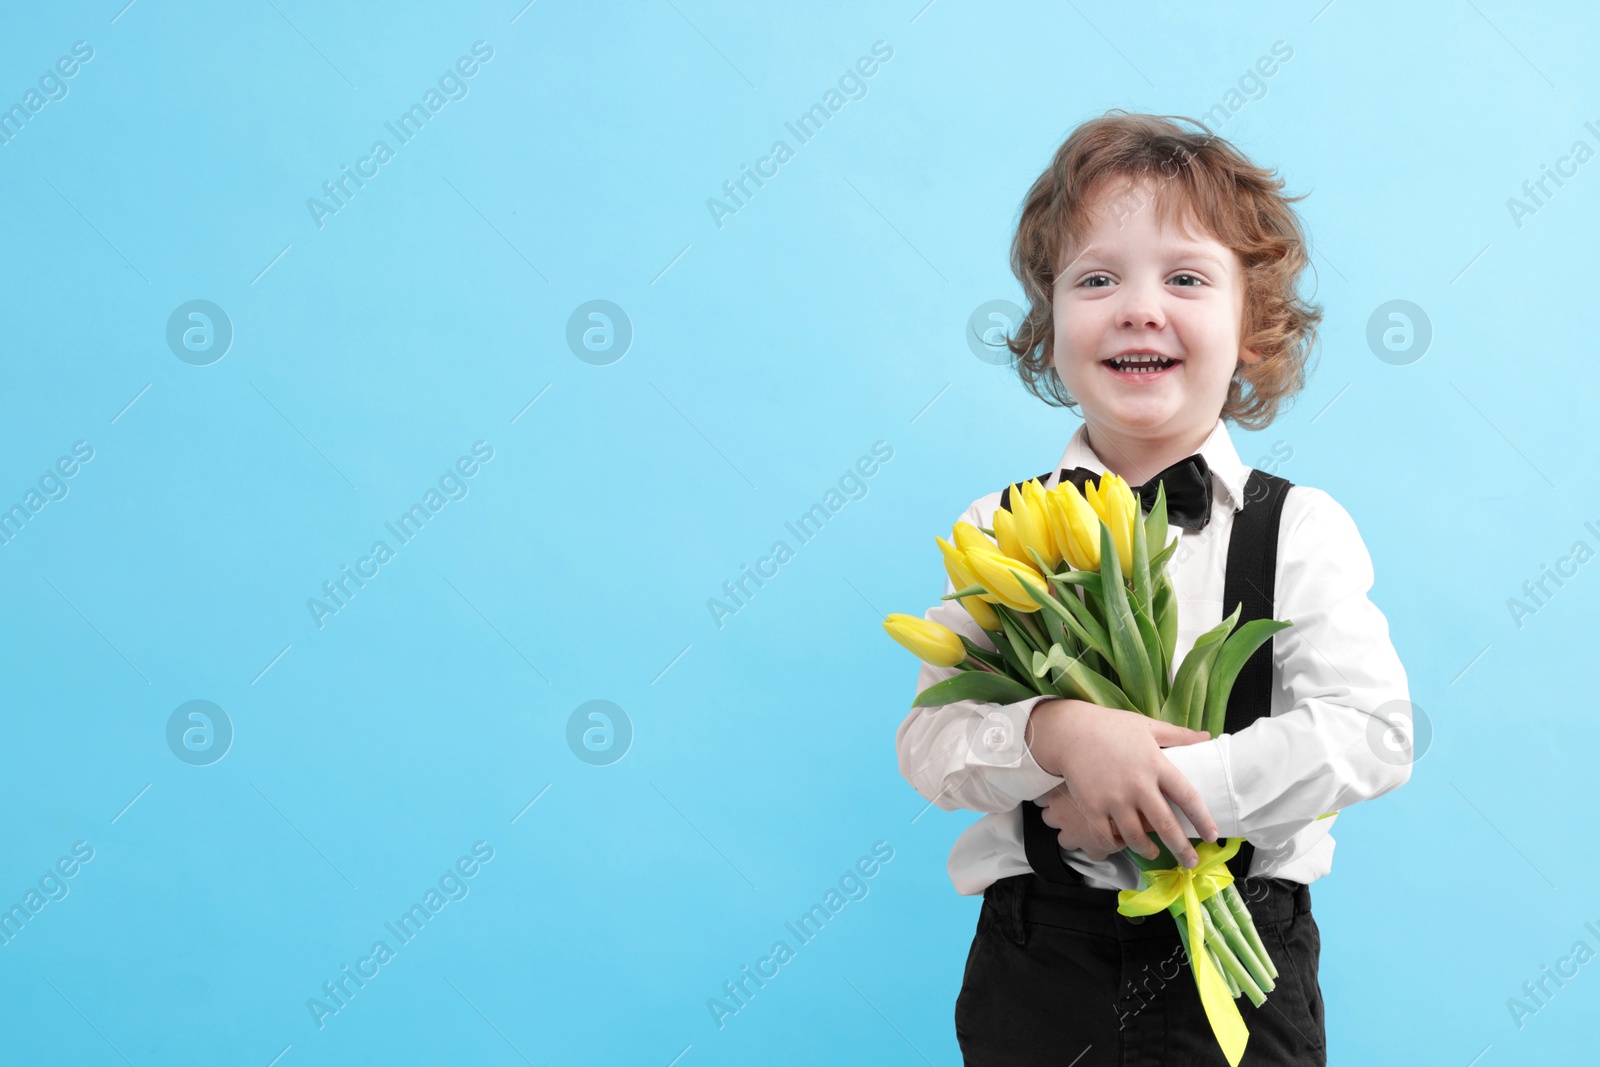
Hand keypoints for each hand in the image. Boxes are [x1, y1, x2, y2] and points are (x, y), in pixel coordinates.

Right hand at [1025, 698, 1218, 867]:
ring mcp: (1114, 799)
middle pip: (1166, 826)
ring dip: (1148, 850)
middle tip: (1191, 862)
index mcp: (1156, 765)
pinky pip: (1107, 836)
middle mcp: (1138, 785)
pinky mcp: (1092, 807)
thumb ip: (1179, 735)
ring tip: (1154, 853)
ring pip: (1136, 836)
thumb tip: (1207, 737)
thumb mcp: (1148, 726)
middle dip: (1182, 848)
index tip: (1212, 836)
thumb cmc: (1111, 726)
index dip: (1203, 820)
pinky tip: (1123, 846)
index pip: (1188, 797)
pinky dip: (1116, 846)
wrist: (1070, 730)